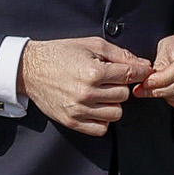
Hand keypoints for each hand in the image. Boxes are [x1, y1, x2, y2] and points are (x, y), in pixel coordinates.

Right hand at [21, 37, 153, 135]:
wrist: (30, 69)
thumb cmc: (60, 54)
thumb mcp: (91, 45)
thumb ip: (120, 54)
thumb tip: (143, 65)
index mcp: (93, 72)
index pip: (130, 76)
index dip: (140, 72)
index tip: (142, 72)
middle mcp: (87, 93)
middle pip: (124, 96)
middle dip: (121, 86)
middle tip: (110, 79)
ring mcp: (79, 110)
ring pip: (115, 114)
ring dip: (112, 103)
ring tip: (101, 93)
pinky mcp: (72, 121)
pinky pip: (101, 129)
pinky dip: (102, 119)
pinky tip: (95, 106)